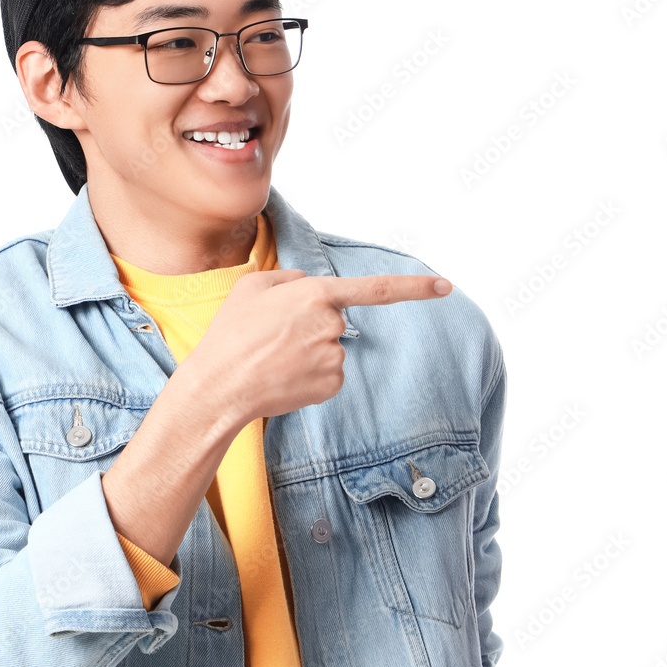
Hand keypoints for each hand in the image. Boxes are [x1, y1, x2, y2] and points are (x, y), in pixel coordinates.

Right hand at [186, 269, 452, 425]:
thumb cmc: (231, 334)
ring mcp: (334, 358)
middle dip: (311, 327)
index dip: (415, 287)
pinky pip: (328, 375)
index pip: (376, 288)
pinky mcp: (331, 386)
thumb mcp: (252, 286)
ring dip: (307, 352)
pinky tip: (283, 377)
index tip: (446, 285)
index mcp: (316, 294)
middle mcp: (332, 325)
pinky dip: (309, 376)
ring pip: (330, 349)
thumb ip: (289, 280)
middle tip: (272, 336)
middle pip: (335, 322)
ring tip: (271, 358)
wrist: (220, 386)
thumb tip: (309, 288)